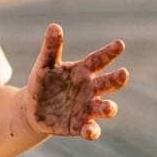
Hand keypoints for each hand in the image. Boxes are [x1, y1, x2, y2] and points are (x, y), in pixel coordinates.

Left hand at [23, 23, 128, 140]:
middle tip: (124, 73)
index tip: (120, 44)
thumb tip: (54, 26)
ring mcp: (87, 108)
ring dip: (108, 108)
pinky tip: (90, 130)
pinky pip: (90, 129)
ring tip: (110, 108)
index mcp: (83, 71)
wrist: (33, 109)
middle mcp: (90, 89)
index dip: (109, 52)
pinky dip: (92, 130)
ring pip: (103, 108)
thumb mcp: (44, 65)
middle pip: (107, 83)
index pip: (98, 60)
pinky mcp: (79, 125)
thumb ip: (51, 48)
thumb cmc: (43, 83)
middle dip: (117, 79)